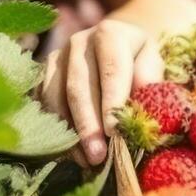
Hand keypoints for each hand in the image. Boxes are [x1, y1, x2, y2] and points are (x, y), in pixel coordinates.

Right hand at [35, 17, 163, 166]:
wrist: (116, 46)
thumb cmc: (138, 60)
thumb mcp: (153, 64)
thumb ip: (150, 81)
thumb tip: (139, 108)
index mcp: (110, 34)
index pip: (111, 70)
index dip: (111, 102)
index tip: (114, 132)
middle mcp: (79, 42)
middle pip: (78, 87)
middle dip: (87, 125)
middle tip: (97, 156)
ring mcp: (57, 58)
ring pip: (55, 97)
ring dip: (69, 132)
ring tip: (86, 160)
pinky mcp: (42, 74)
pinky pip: (42, 105)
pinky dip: (55, 131)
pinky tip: (71, 153)